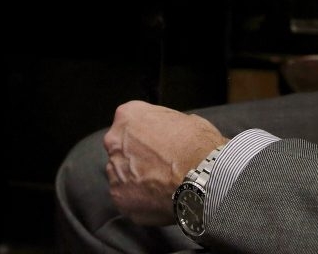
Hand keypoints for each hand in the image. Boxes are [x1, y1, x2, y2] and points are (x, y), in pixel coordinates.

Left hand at [103, 101, 226, 225]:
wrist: (203, 181)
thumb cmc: (198, 147)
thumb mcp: (188, 121)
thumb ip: (168, 125)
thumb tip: (172, 132)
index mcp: (128, 116)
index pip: (129, 123)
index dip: (145, 135)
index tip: (157, 144)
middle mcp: (114, 142)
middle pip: (121, 149)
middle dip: (136, 157)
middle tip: (158, 166)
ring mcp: (114, 171)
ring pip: (122, 175)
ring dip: (136, 179)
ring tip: (160, 186)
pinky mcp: (119, 198)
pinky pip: (126, 199)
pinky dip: (139, 201)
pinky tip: (158, 200)